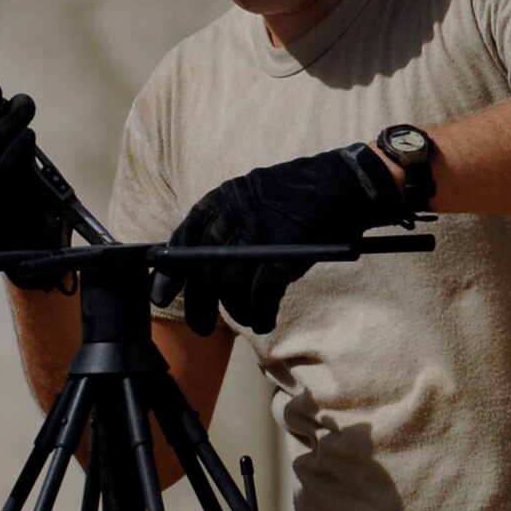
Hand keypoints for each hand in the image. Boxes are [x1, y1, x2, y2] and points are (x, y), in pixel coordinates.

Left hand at [150, 144, 407, 335]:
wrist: (350, 184)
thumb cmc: (306, 194)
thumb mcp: (258, 197)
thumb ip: (231, 223)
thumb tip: (207, 263)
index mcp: (225, 197)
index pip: (184, 238)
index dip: (169, 272)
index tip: (160, 295)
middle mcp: (236, 212)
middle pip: (204, 268)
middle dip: (200, 303)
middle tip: (200, 326)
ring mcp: (261, 231)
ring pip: (233, 285)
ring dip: (237, 311)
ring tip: (249, 320)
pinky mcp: (286, 251)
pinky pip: (262, 293)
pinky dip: (261, 312)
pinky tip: (265, 320)